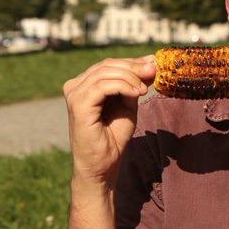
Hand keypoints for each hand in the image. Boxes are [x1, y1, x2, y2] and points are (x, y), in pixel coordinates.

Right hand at [62, 55, 155, 191]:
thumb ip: (135, 84)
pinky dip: (123, 86)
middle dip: (134, 67)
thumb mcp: (128, 104)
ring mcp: (74, 95)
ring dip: (131, 77)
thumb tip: (150, 63)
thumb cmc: (113, 137)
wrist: (102, 166)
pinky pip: (103, 86)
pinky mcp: (78, 105)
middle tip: (154, 71)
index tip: (154, 64)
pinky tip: (137, 93)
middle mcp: (75, 86)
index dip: (132, 62)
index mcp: (84, 85)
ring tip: (145, 89)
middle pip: (107, 65)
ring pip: (105, 72)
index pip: (108, 64)